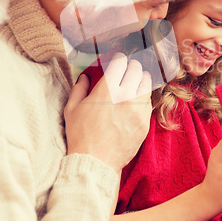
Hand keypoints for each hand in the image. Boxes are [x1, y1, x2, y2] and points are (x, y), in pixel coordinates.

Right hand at [64, 53, 152, 173]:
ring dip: (139, 80)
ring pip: (147, 82)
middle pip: (137, 69)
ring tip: (133, 84)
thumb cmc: (80, 135)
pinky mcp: (145, 121)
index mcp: (107, 89)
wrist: (95, 162)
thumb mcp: (72, 109)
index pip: (121, 62)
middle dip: (130, 67)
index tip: (116, 61)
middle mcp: (126, 96)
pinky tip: (135, 101)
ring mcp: (139, 109)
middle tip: (125, 71)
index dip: (118, 59)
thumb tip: (85, 77)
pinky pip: (149, 101)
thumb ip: (79, 88)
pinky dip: (143, 97)